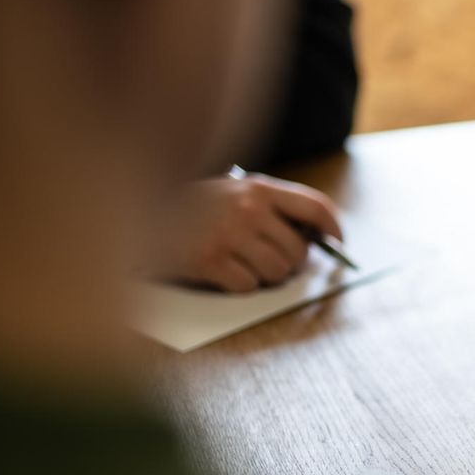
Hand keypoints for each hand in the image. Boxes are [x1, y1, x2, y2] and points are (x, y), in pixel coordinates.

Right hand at [150, 174, 342, 291]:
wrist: (136, 214)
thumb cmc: (191, 208)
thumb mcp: (231, 192)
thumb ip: (269, 208)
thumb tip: (312, 239)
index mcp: (258, 188)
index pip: (314, 207)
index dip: (333, 228)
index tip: (338, 244)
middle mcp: (248, 209)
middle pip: (298, 251)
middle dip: (290, 264)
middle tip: (272, 264)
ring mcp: (228, 235)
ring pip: (277, 272)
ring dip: (266, 277)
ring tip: (242, 265)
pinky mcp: (210, 261)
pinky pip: (248, 286)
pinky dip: (239, 285)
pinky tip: (220, 271)